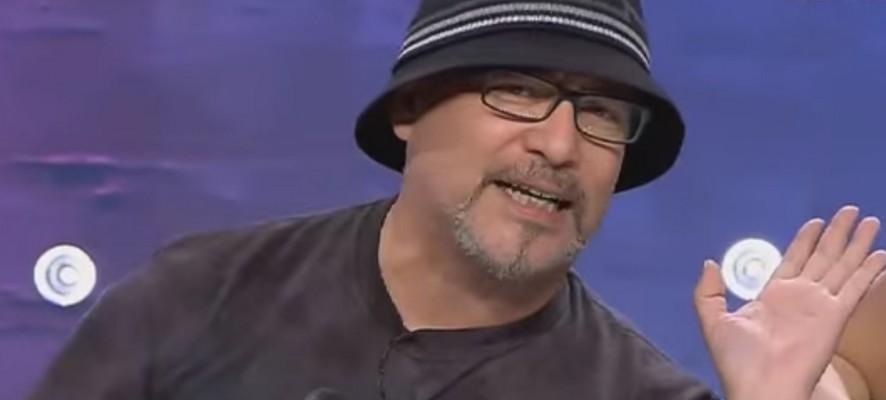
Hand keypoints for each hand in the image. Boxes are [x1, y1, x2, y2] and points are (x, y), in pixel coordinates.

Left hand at [693, 206, 885, 399]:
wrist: (760, 387)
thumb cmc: (737, 359)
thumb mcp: (712, 319)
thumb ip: (709, 291)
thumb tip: (709, 262)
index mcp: (773, 295)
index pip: (794, 259)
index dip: (806, 240)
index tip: (816, 221)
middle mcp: (800, 296)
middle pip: (823, 257)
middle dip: (836, 234)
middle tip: (850, 210)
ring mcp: (820, 305)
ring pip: (842, 266)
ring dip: (856, 244)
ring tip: (869, 221)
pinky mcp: (835, 316)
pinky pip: (855, 288)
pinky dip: (868, 270)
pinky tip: (880, 254)